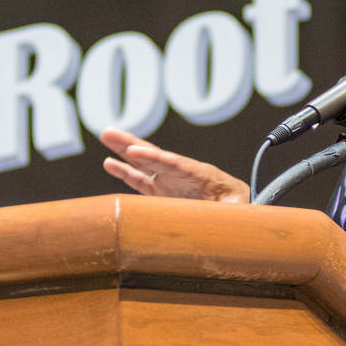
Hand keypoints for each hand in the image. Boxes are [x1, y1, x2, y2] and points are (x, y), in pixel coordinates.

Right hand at [99, 128, 248, 202]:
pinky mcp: (162, 192)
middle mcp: (181, 173)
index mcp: (200, 174)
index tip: (135, 152)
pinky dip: (125, 172)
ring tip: (105, 135)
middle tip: (109, 132)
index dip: (154, 157)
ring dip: (123, 151)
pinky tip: (109, 163)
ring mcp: (170, 181)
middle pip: (153, 155)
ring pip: (143, 163)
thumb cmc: (240, 206)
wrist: (237, 207)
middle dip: (131, 144)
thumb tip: (229, 213)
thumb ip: (233, 208)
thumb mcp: (240, 207)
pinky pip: (140, 180)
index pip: (174, 163)